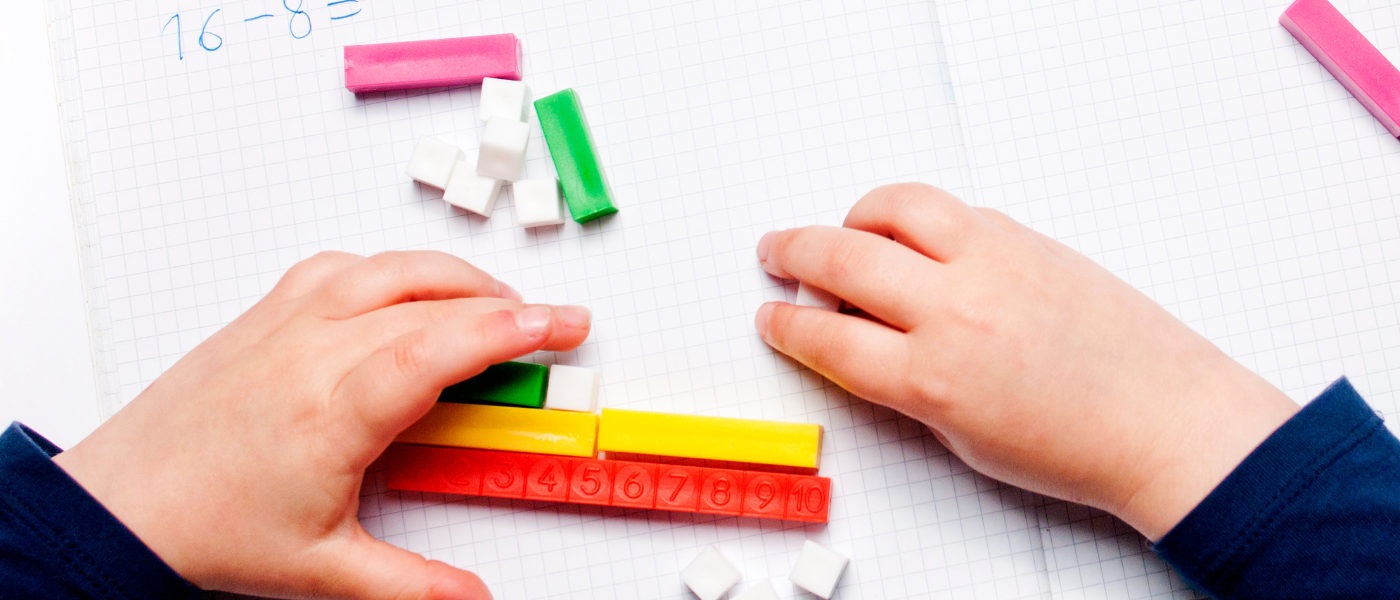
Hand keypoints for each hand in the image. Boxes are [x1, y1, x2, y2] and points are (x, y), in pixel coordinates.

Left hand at [54, 251, 590, 598]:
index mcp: (332, 412)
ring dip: (451, 277)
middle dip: (505, 306)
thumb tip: (474, 597)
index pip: (436, 350)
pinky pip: (336, 268)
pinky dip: (388, 269)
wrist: (123, 504)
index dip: (505, 332)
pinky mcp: (261, 317)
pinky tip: (406, 288)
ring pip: (384, 270)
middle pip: (426, 303)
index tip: (558, 325)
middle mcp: (309, 354)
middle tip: (555, 323)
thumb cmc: (209, 527)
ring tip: (495, 301)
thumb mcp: (323, 570)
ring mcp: (283, 326)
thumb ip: (411, 584)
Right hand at [754, 184, 1298, 539]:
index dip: (785, 327)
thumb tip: (856, 339)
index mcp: (933, 377)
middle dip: (792, 252)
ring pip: (896, 205)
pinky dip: (918, 219)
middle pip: (841, 258)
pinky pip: (953, 210)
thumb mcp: (960, 437)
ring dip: (854, 216)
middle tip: (775, 252)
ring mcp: (995, 262)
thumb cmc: (1074, 445)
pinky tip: (917, 243)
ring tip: (845, 233)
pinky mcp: (1029, 238)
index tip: (773, 318)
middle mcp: (956, 309)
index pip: (826, 338)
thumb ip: (901, 383)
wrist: (1163, 420)